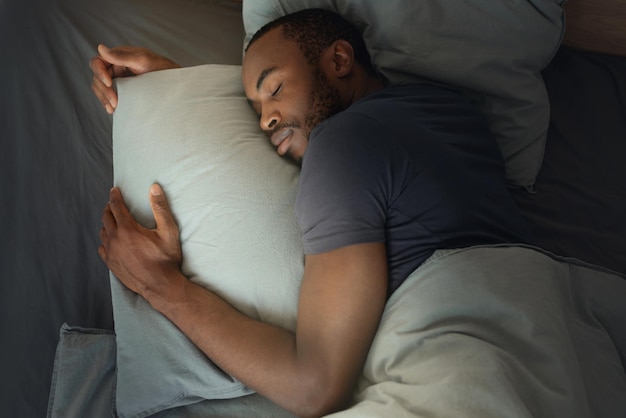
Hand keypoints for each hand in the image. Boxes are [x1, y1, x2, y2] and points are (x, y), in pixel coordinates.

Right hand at [89, 44, 180, 113]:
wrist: (175, 85)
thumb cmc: (162, 68)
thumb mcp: (142, 60)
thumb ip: (121, 56)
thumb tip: (101, 47)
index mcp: (118, 57)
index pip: (97, 62)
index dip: (99, 72)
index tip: (109, 83)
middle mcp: (116, 68)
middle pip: (97, 78)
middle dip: (103, 90)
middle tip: (114, 102)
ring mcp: (119, 81)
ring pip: (100, 89)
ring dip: (104, 99)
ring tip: (113, 108)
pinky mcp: (122, 93)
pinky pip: (109, 98)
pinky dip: (108, 103)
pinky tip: (113, 110)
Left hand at [98, 184, 183, 303]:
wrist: (160, 285)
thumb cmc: (166, 259)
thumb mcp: (168, 231)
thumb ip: (160, 208)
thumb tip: (154, 188)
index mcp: (128, 229)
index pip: (116, 206)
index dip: (115, 196)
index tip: (114, 190)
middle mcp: (115, 239)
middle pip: (106, 217)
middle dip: (109, 207)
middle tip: (113, 203)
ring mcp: (111, 252)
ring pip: (103, 232)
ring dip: (106, 223)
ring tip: (112, 220)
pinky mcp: (111, 263)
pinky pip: (102, 247)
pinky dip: (105, 240)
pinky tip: (110, 240)